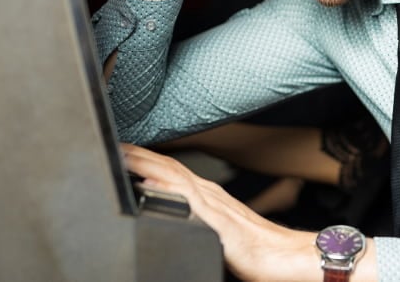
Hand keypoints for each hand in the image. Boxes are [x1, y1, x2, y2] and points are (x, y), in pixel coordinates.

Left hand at [121, 143, 316, 280]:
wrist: (286, 257)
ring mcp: (214, 206)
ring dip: (147, 163)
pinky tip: (150, 183)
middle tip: (112, 141)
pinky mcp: (218, 224)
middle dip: (139, 154)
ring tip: (122, 153)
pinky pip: (189, 203)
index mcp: (207, 197)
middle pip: (168, 167)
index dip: (143, 157)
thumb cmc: (257, 248)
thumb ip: (197, 218)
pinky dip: (168, 188)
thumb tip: (171, 209)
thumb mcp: (219, 231)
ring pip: (175, 176)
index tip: (119, 149)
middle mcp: (209, 195)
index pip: (170, 170)